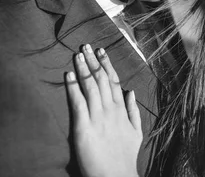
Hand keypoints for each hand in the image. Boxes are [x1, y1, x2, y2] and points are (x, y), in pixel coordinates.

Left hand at [65, 45, 141, 176]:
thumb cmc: (125, 157)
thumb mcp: (136, 132)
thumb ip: (133, 111)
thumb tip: (131, 91)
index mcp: (121, 110)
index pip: (113, 81)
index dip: (106, 64)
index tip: (101, 51)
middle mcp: (110, 110)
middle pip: (101, 79)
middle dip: (93, 61)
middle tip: (85, 46)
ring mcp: (98, 118)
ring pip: (90, 87)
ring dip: (83, 69)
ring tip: (77, 55)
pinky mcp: (84, 127)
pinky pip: (78, 103)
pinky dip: (73, 88)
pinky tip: (68, 75)